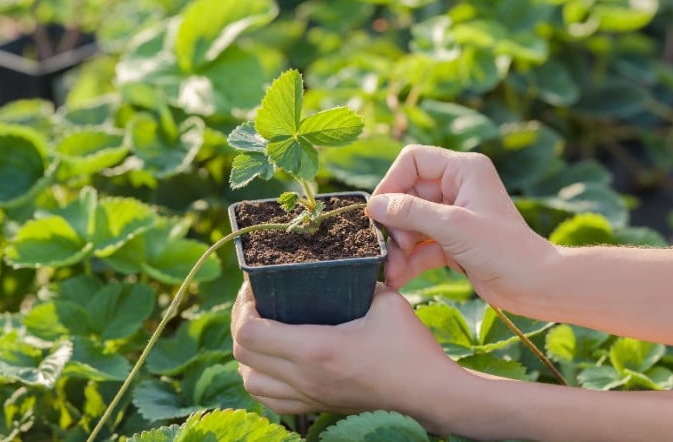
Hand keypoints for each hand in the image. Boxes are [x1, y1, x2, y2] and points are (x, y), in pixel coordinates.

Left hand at [231, 281, 470, 426]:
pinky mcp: (317, 406)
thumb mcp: (386, 302)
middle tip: (256, 301)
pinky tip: (275, 361)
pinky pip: (271, 400)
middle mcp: (305, 377)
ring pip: (250, 382)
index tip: (255, 287)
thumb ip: (357, 282)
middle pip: (242, 356)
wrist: (432, 395)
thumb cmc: (412, 349)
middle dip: (240, 323)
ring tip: (262, 330)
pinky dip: (262, 380)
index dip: (243, 308)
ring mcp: (309, 396)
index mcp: (317, 349)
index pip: (249, 334)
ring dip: (248, 355)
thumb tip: (338, 265)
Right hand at [368, 145, 556, 309]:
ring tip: (391, 271)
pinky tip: (397, 278)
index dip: (392, 182)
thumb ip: (410, 212)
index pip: (414, 160)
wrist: (534, 286)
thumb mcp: (452, 227)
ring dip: (398, 247)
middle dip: (394, 224)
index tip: (378, 211)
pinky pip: (420, 245)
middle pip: (408, 195)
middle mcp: (458, 187)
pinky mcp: (452, 241)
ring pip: (411, 223)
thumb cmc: (503, 249)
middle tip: (386, 248)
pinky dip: (409, 261)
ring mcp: (454, 215)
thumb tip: (373, 205)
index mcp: (464, 169)